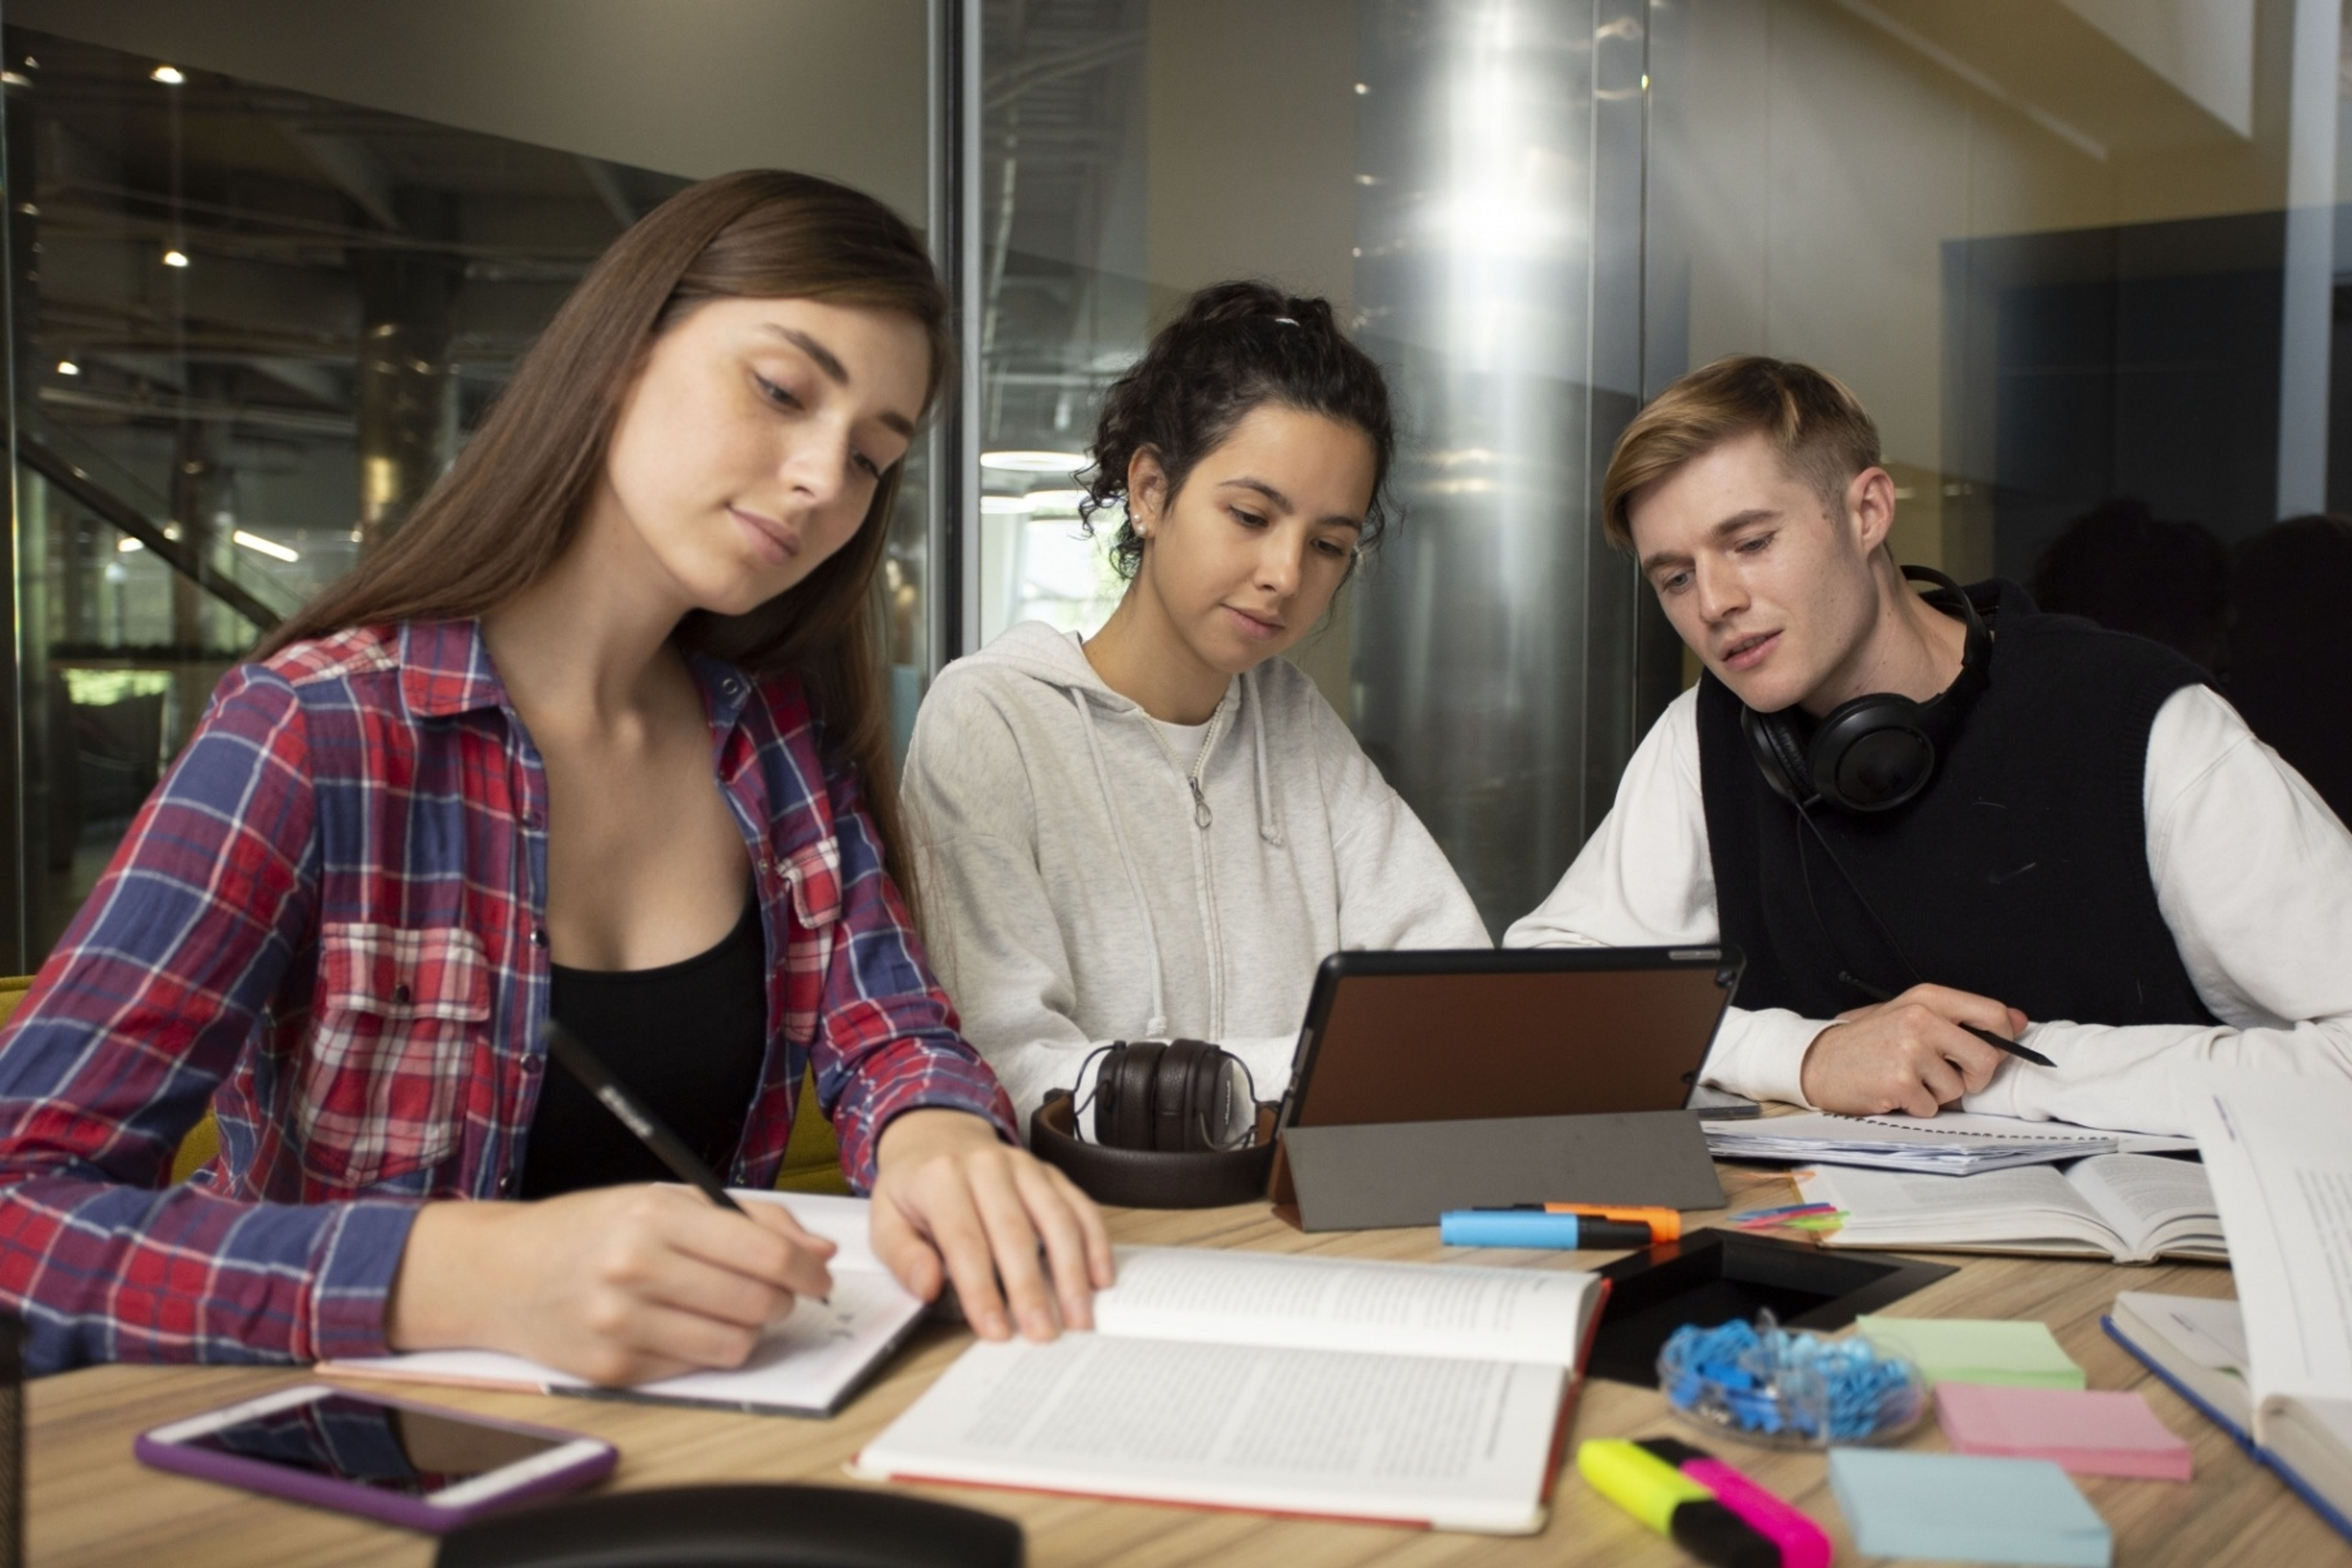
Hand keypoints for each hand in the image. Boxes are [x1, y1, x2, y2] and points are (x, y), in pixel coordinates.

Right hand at [388, 1185, 836, 1385]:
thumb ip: (748, 1220)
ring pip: (734, 1344)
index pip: (765, 1253)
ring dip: (748, 1329)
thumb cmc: (590, 1229)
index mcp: (655, 1218)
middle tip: (774, 1290)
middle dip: (782, 1299)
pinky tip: (683, 1325)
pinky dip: (705, 1350)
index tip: (819, 1275)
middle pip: (757, 1303)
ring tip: (729, 1308)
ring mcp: (621, 1325)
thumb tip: (817, 1251)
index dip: (807, 1269)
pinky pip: (695, 1368)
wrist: (501, 1273)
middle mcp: (635, 1270)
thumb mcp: (665, 1201)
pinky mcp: (613, 1369)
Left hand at [869, 1108, 1113, 1341]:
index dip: (981, 1290)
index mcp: (941, 1179)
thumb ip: (903, 1256)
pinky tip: (1101, 1277)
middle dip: (1031, 1288)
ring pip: (1056, 1218)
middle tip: (1043, 1333)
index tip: (995, 1330)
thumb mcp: (885, 1220)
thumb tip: (927, 1286)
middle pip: (1015, 1232)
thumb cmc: (914, 1189)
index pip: (965, 1241)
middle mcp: (987, 1166)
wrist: (937, 1136)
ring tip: (1078, 1316)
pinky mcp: (1050, 1172)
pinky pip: (1080, 1205)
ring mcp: (1024, 1166)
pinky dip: (1095, 1242)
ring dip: (1071, 1271)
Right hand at [1798, 983, 2031, 1117]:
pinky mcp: (1899, 1082)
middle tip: (1948, 1076)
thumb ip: (1965, 1018)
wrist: (1818, 1060)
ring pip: (1959, 1089)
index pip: (1994, 1014)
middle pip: (1986, 1058)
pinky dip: (1917, 1107)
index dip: (2002, 1040)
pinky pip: (1933, 1107)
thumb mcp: (1914, 1014)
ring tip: (1909, 1080)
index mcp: (1928, 998)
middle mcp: (1921, 1019)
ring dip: (1939, 1094)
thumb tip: (2018, 1020)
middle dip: (1974, 1077)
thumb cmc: (1870, 1041)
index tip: (1988, 1052)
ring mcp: (1910, 1051)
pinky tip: (1894, 1092)